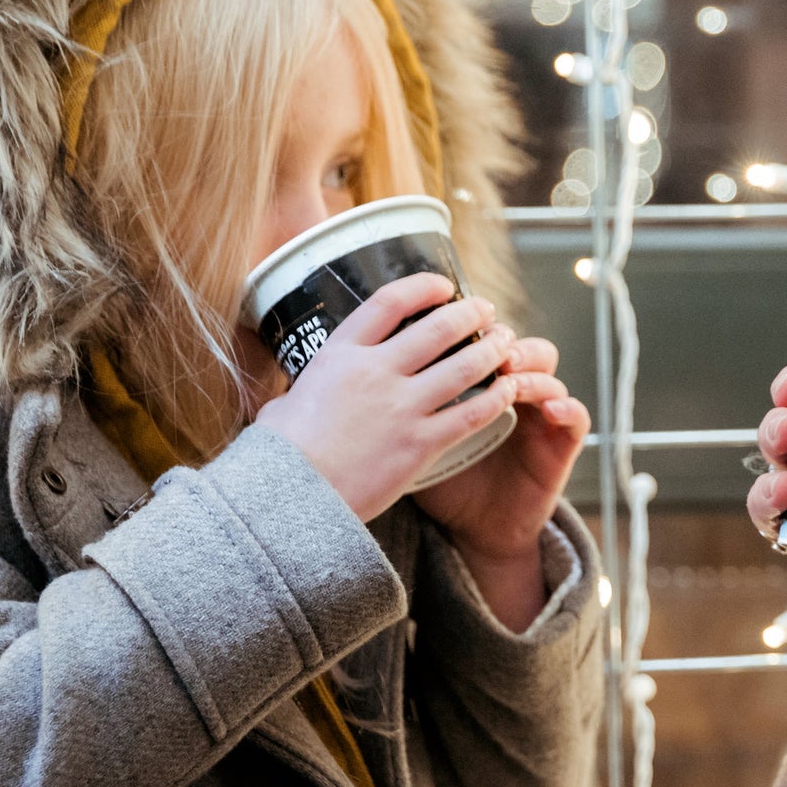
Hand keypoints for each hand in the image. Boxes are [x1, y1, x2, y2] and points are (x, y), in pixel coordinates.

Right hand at [255, 272, 516, 523]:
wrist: (290, 501)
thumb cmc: (279, 456)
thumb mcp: (284, 403)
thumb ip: (307, 388)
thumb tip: (302, 388)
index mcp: (339, 354)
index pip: (389, 302)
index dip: (423, 286)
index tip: (444, 285)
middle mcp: (375, 372)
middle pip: (438, 327)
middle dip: (471, 314)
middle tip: (487, 311)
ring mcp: (401, 407)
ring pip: (464, 365)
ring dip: (493, 350)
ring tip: (507, 343)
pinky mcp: (420, 444)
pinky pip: (471, 414)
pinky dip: (495, 398)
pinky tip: (508, 391)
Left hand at [416, 334, 588, 630]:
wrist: (475, 531)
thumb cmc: (440, 480)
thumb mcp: (408, 438)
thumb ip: (391, 405)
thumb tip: (341, 375)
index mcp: (472, 378)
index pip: (473, 334)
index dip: (464, 321)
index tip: (445, 323)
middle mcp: (509, 387)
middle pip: (512, 340)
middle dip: (497, 337)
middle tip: (482, 341)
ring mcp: (537, 413)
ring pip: (546, 369)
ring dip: (531, 366)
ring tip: (511, 374)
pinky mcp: (560, 444)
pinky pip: (575, 417)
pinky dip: (567, 407)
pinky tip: (550, 409)